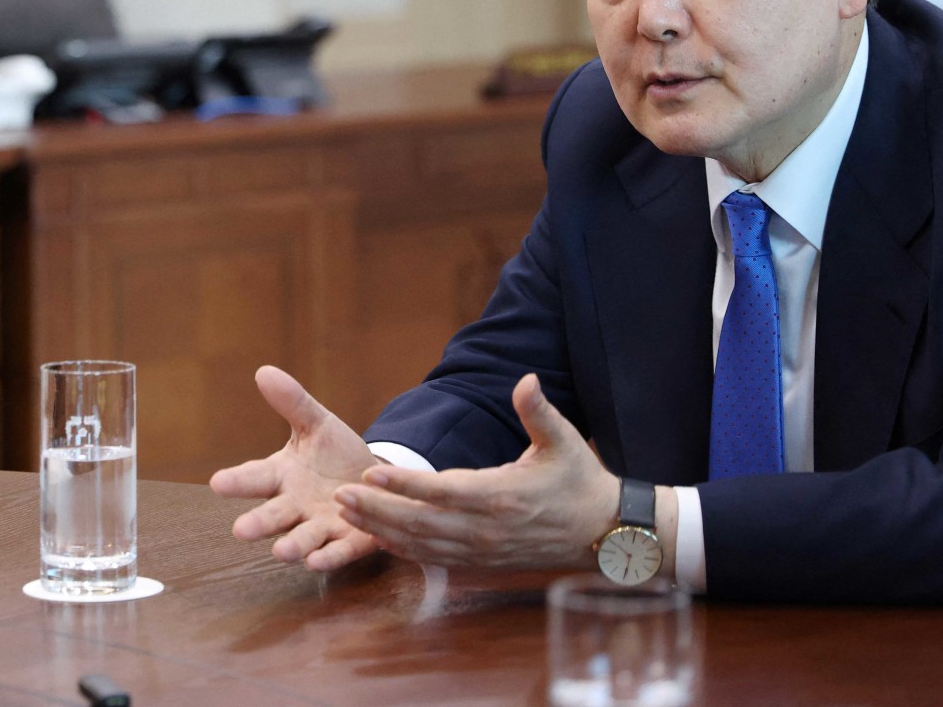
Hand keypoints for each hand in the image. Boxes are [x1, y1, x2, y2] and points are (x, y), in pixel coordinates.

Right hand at [209, 365, 381, 570]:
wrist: (375, 481)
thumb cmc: (336, 454)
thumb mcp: (317, 424)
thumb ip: (293, 402)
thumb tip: (264, 371)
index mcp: (282, 476)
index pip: (255, 477)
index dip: (236, 481)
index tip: (217, 482)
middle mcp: (296, 506)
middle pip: (274, 515)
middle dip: (259, 523)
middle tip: (240, 530)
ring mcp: (321, 527)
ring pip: (303, 538)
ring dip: (292, 545)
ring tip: (280, 552)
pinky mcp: (349, 541)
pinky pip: (337, 551)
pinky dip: (328, 557)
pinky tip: (316, 562)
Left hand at [331, 373, 620, 568]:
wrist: (603, 533)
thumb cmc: (580, 481)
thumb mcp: (564, 441)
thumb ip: (538, 411)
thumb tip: (526, 379)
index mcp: (501, 496)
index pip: (442, 491)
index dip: (404, 484)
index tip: (370, 472)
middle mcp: (485, 528)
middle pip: (420, 523)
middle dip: (377, 510)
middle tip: (339, 496)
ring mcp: (481, 550)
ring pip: (421, 545)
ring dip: (381, 530)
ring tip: (346, 514)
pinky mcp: (480, 562)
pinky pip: (433, 558)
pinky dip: (401, 549)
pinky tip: (375, 537)